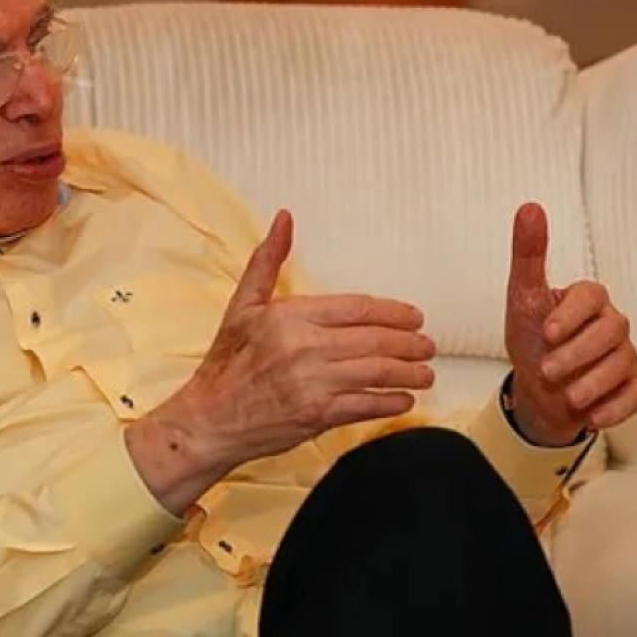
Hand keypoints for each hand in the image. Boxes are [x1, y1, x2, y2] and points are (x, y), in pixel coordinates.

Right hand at [127, 210, 435, 513]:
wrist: (210, 419)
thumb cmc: (227, 362)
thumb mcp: (243, 306)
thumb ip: (268, 261)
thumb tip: (285, 218)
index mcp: (290, 317)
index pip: (357, 308)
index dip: (393, 312)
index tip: (414, 317)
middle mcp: (305, 348)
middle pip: (375, 340)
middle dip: (410, 343)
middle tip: (427, 345)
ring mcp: (314, 384)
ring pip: (378, 373)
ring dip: (409, 372)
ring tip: (426, 372)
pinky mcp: (318, 416)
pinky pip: (367, 405)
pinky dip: (392, 401)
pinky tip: (404, 398)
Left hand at [504, 203, 636, 446]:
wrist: (535, 388)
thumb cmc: (529, 337)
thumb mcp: (522, 297)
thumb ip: (528, 255)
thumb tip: (530, 205)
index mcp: (588, 298)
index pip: (591, 295)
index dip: (570, 315)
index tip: (545, 332)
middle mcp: (612, 324)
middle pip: (611, 331)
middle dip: (578, 353)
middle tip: (547, 369)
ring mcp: (625, 356)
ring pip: (623, 365)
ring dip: (593, 384)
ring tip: (567, 396)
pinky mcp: (632, 387)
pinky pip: (636, 397)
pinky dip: (614, 409)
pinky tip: (591, 418)